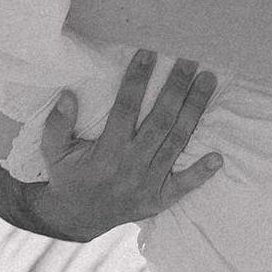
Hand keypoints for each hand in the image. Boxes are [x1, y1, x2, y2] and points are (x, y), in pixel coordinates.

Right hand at [24, 51, 221, 238]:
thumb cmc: (68, 176)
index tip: (149, 54)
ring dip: (194, 111)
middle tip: (190, 61)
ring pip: (176, 143)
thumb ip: (58, 124)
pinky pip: (184, 186)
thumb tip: (68, 95)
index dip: (137, 80)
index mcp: (105, 153)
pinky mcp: (159, 200)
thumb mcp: (53, 151)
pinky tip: (218, 156)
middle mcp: (130, 167)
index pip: (125, 109)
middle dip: (176, 89)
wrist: (77, 218)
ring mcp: (148, 185)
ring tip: (208, 82)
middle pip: (159, 122)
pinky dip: (201, 173)